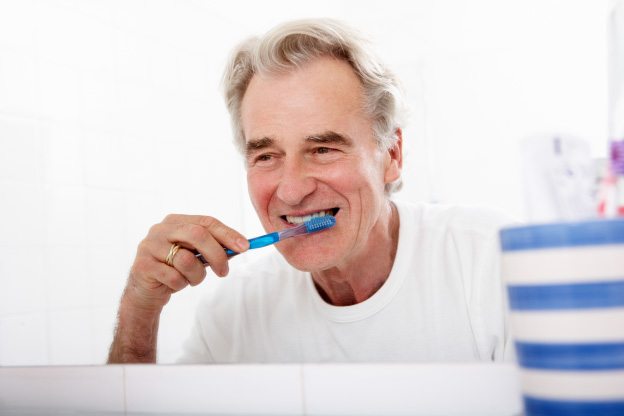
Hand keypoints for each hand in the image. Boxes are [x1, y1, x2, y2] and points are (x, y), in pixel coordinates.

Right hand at [125, 214, 248, 310]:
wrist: (145, 291)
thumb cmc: (175, 269)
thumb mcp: (196, 256)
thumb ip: (215, 249)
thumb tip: (242, 246)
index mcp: (176, 221)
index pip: (206, 222)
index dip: (227, 234)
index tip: (245, 247)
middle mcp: (161, 229)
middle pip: (197, 234)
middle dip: (216, 254)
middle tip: (224, 272)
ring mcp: (149, 246)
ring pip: (186, 260)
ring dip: (196, 275)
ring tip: (190, 279)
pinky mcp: (143, 266)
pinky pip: (174, 277)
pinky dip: (181, 285)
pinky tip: (174, 285)